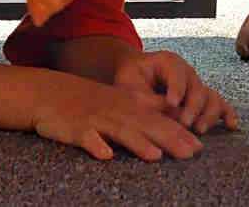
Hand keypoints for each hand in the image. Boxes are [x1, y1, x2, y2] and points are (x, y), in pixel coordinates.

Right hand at [31, 71, 205, 161]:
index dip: (179, 133)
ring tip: (155, 156)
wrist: (49, 92)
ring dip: (137, 143)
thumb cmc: (88, 100)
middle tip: (190, 153)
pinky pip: (86, 138)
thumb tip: (174, 115)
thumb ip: (145, 108)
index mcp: (129, 106)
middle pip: (146, 126)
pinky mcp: (75, 128)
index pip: (159, 120)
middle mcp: (117, 111)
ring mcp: (96, 119)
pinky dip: (96, 145)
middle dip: (169, 139)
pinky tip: (106, 155)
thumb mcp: (120, 99)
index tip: (199, 147)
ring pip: (120, 132)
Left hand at [113, 51, 239, 134]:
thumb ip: (145, 97)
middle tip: (185, 124)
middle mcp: (187, 72)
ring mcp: (196, 85)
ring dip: (208, 114)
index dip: (177, 89)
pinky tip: (231, 125)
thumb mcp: (130, 83)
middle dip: (193, 107)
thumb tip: (163, 113)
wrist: (136, 73)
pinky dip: (226, 113)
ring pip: (210, 96)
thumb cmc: (131, 77)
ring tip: (199, 129)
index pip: (177, 73)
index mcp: (168, 62)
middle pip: (197, 87)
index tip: (172, 104)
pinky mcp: (201, 99)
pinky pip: (218, 104)